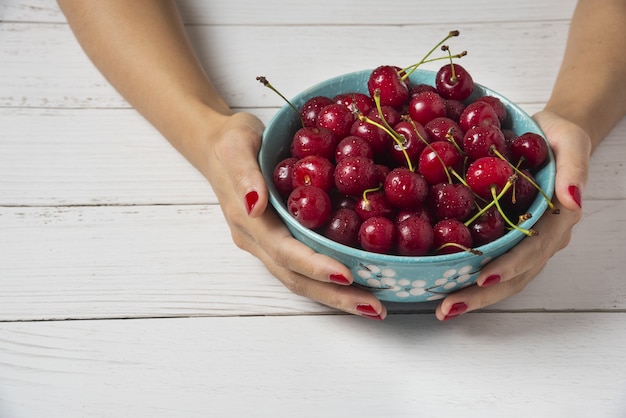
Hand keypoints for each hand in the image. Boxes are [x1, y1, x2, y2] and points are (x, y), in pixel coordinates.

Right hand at [206, 112, 386, 319]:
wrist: (217, 145)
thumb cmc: (229, 141)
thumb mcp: (235, 145)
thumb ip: (244, 174)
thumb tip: (255, 204)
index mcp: (248, 221)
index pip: (283, 251)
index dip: (314, 266)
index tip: (347, 275)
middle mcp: (257, 241)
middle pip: (296, 278)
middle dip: (334, 295)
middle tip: (375, 308)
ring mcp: (267, 244)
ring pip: (301, 279)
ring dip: (336, 297)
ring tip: (374, 307)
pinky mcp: (279, 241)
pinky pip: (305, 267)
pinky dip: (330, 281)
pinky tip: (360, 283)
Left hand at [434, 110, 590, 320]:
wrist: (548, 136)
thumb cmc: (560, 138)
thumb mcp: (571, 143)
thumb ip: (574, 170)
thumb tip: (573, 199)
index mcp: (556, 221)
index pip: (532, 249)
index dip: (509, 265)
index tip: (482, 277)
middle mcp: (541, 238)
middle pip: (514, 276)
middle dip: (481, 294)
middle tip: (448, 309)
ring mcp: (523, 242)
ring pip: (501, 277)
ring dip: (472, 295)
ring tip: (442, 310)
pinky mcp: (505, 237)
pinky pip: (488, 261)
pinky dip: (466, 276)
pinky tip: (440, 285)